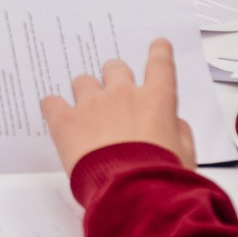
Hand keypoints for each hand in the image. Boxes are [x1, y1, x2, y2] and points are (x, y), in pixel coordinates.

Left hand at [40, 39, 196, 174]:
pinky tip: (56, 115)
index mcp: (157, 101)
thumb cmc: (161, 176)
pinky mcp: (66, 120)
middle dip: (114, 78)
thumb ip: (179, 131)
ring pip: (82, 81)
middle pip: (115, 69)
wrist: (132, 192)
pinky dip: (53, 107)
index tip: (158, 44)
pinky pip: (51, 102)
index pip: (161, 66)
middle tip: (113, 94)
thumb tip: (172, 122)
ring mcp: (92, 104)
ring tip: (85, 113)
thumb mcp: (186, 155)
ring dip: (85, 92)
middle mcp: (124, 94)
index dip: (159, 53)